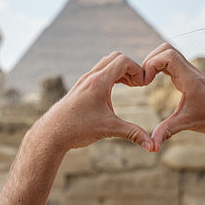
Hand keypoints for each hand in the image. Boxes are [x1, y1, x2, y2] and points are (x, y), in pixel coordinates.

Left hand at [35, 52, 154, 151]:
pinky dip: (110, 76)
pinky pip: (98, 72)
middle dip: (130, 68)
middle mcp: (90, 77)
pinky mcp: (80, 88)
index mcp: (99, 82)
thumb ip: (133, 134)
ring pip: (106, 64)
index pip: (123, 61)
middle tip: (138, 84)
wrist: (51, 134)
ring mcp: (84, 81)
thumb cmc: (77, 130)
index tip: (143, 84)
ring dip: (120, 71)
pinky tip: (114, 91)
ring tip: (130, 86)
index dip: (138, 69)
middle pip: (115, 57)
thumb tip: (153, 147)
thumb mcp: (109, 130)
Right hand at [142, 43, 204, 150]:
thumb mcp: (187, 123)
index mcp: (188, 78)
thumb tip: (152, 147)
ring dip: (153, 62)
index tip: (145, 83)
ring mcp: (188, 70)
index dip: (151, 64)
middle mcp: (188, 70)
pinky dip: (158, 66)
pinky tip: (154, 81)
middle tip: (143, 80)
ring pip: (167, 52)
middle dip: (149, 61)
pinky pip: (171, 61)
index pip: (167, 55)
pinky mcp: (188, 74)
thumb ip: (167, 131)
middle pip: (165, 49)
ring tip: (146, 80)